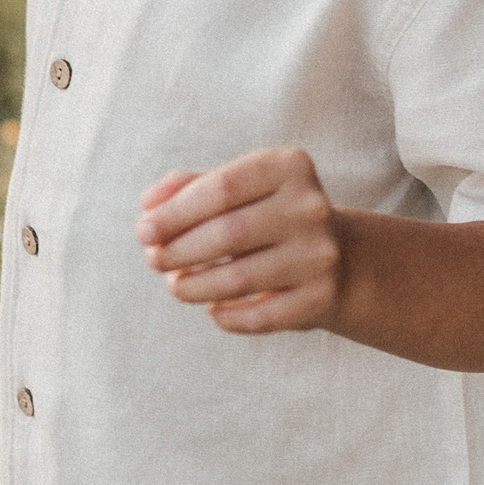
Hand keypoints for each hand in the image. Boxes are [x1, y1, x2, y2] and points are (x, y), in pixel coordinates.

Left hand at [136, 147, 342, 334]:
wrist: (340, 259)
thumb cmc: (268, 216)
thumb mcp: (239, 188)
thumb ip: (190, 186)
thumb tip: (149, 205)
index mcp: (290, 167)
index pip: (222, 188)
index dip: (174, 213)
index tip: (143, 231)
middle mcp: (311, 207)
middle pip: (227, 233)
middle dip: (177, 251)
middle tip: (154, 260)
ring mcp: (320, 255)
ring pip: (236, 280)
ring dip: (191, 287)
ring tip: (177, 284)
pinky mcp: (320, 298)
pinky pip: (256, 317)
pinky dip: (224, 316)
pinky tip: (214, 307)